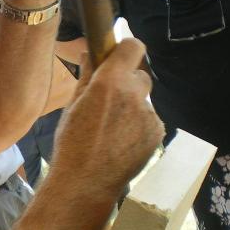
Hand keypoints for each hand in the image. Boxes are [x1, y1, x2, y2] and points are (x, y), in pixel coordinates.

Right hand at [51, 38, 164, 194]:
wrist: (86, 182)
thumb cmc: (72, 144)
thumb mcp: (73, 106)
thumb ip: (87, 77)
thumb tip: (90, 54)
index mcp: (110, 82)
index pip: (133, 47)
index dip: (126, 48)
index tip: (117, 55)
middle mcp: (134, 94)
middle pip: (139, 75)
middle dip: (127, 82)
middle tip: (109, 100)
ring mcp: (150, 115)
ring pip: (143, 100)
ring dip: (131, 106)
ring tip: (111, 129)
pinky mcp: (157, 133)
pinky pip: (149, 120)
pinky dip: (138, 126)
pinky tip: (120, 141)